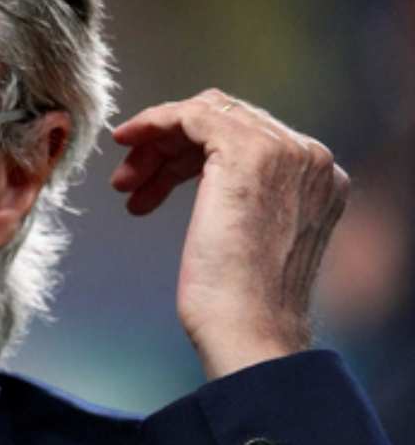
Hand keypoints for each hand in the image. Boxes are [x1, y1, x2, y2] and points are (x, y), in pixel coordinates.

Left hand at [110, 89, 349, 378]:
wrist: (248, 329)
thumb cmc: (241, 303)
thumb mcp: (251, 238)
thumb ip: (249, 201)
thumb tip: (211, 184)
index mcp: (320, 179)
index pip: (249, 138)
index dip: (190, 154)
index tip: (148, 180)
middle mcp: (310, 158)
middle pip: (227, 123)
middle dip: (170, 149)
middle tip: (129, 182)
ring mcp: (284, 151)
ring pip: (206, 115)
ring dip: (156, 145)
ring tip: (124, 186)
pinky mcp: (247, 152)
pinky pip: (190, 115)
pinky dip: (154, 123)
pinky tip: (126, 142)